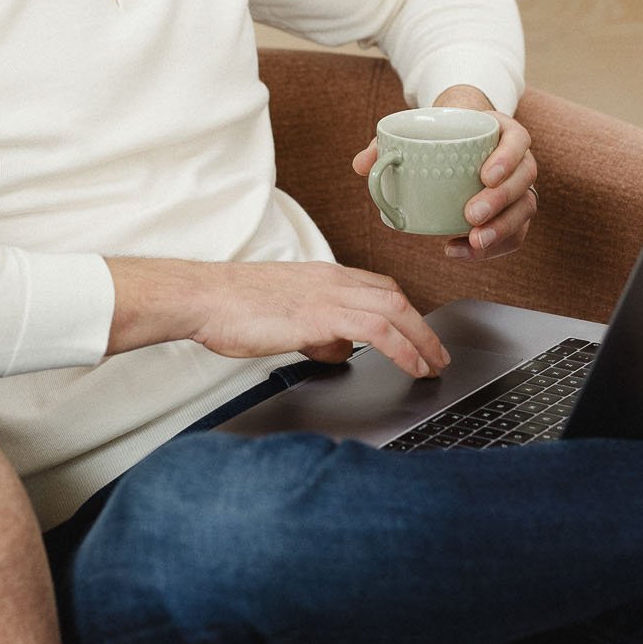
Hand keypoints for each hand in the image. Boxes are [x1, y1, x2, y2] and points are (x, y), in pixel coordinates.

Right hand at [187, 258, 449, 379]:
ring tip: (434, 366)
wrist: (204, 298)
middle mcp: (332, 280)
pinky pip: (379, 331)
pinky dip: (404, 350)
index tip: (419, 335)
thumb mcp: (283, 317)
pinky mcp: (322, 316)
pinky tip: (413, 367)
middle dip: (424, 328)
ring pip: (396, 311)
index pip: (380, 289)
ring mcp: (329, 295)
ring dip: (422, 341)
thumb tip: (338, 349)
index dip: (406, 313)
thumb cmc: (232, 308)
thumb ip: (316, 331)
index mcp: (323, 276)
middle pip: (396, 298)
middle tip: (438, 355)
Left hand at [350, 84, 538, 264]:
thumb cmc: (438, 135)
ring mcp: (519, 186)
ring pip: (524, 209)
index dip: (507, 158)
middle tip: (470, 215)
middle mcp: (518, 159)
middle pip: (524, 178)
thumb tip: (362, 165)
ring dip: (502, 228)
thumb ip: (386, 143)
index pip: (518, 140)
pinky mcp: (513, 212)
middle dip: (500, 200)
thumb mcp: (415, 130)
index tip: (485, 175)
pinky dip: (494, 246)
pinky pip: (515, 232)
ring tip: (474, 240)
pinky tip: (464, 250)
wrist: (455, 141)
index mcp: (502, 131)